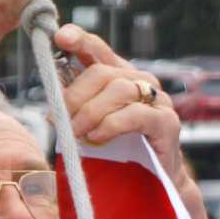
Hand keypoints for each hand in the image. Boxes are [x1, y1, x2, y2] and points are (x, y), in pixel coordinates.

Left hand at [55, 25, 180, 170]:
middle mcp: (142, 81)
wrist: (152, 181)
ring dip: (89, 113)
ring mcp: (158, 100)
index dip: (80, 40)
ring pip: (117, 91)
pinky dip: (110, 125)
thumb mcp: (92, 122)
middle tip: (58, 120)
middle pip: (102, 73)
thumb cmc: (119, 150)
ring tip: (77, 134)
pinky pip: (134, 115)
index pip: (98, 49)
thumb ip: (77, 104)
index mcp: (120, 76)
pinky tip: (97, 137)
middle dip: (74, 96)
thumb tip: (53, 94)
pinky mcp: (167, 122)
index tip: (60, 37)